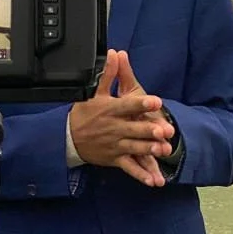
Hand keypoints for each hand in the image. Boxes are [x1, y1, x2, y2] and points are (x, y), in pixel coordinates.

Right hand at [69, 51, 174, 186]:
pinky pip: (129, 168)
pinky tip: (154, 180)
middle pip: (134, 129)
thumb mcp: (93, 92)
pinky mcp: (115, 159)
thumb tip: (115, 53)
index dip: (141, 103)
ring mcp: (115, 145)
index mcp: (111, 109)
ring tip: (163, 150)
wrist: (67, 138)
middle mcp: (114, 128)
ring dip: (149, 150)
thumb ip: (108, 74)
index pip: (127, 105)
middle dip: (150, 130)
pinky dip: (141, 175)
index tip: (155, 101)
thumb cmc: (84, 113)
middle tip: (165, 130)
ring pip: (135, 148)